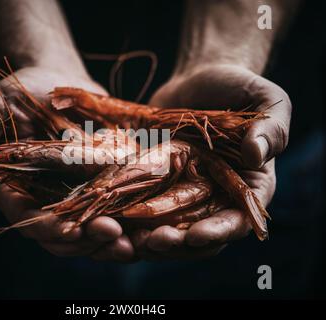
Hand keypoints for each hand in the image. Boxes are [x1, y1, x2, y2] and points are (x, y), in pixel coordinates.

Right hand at [0, 66, 133, 260]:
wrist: (54, 81)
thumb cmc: (16, 93)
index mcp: (16, 188)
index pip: (28, 218)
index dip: (48, 228)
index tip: (72, 230)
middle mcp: (46, 197)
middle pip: (64, 232)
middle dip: (88, 241)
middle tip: (114, 238)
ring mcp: (75, 191)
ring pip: (91, 226)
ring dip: (111, 239)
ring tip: (134, 244)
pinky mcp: (101, 180)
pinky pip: (115, 205)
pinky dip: (130, 217)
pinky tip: (148, 222)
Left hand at [130, 63, 290, 258]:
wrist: (196, 82)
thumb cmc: (236, 88)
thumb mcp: (264, 98)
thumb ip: (271, 126)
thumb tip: (256, 155)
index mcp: (247, 187)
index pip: (237, 221)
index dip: (217, 232)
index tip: (193, 236)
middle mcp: (216, 198)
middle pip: (198, 235)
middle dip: (176, 243)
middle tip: (152, 240)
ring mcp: (184, 193)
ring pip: (168, 228)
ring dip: (148, 239)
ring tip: (126, 238)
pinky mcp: (158, 184)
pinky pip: (144, 207)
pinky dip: (130, 218)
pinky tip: (112, 220)